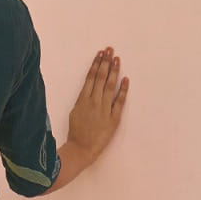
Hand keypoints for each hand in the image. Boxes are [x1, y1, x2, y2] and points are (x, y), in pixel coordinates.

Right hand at [66, 47, 128, 167]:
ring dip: (114, 71)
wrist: (81, 149)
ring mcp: (104, 110)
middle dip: (106, 62)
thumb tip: (89, 90)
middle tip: (110, 50)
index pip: (90, 78)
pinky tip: (126, 79)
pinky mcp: (113, 119)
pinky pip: (119, 102)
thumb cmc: (76, 133)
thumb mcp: (74, 113)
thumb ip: (82, 100)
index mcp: (82, 100)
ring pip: (110, 86)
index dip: (96, 64)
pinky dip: (123, 90)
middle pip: (101, 78)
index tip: (100, 54)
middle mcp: (94, 102)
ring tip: (117, 59)